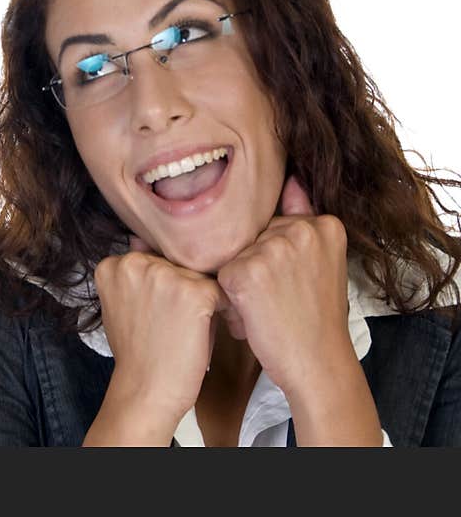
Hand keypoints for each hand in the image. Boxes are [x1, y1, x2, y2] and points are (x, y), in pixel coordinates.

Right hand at [94, 237, 231, 421]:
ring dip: (202, 299)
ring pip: (200, 275)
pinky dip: (220, 312)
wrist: (144, 391)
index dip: (162, 286)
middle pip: (178, 263)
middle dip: (182, 289)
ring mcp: (165, 274)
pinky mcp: (193, 291)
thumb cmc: (139, 351)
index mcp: (113, 264)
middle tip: (172, 324)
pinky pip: (221, 292)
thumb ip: (134, 273)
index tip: (156, 313)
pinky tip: (201, 333)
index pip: (154, 259)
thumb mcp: (124, 304)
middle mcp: (135, 262)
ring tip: (186, 329)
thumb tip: (139, 238)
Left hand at [216, 175, 354, 395]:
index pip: (276, 225)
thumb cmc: (315, 319)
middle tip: (281, 302)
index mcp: (324, 223)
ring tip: (268, 310)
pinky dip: (229, 301)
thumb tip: (292, 179)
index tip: (293, 285)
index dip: (275, 259)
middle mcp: (300, 229)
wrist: (318, 366)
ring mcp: (272, 248)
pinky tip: (254, 318)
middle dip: (255, 269)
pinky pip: (219, 277)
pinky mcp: (245, 271)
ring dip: (240, 286)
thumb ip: (301, 220)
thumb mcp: (319, 262)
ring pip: (233, 256)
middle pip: (252, 238)